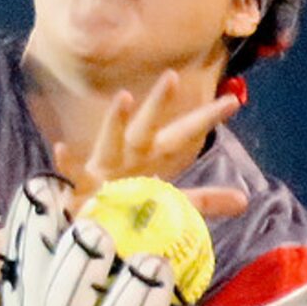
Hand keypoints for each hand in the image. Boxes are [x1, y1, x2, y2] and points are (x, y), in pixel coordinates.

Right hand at [53, 70, 247, 221]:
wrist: (87, 229)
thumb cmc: (127, 209)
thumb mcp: (167, 204)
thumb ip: (203, 201)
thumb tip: (245, 199)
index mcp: (150, 159)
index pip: (182, 135)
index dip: (204, 119)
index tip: (232, 102)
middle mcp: (127, 158)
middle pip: (147, 129)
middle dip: (159, 104)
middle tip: (173, 76)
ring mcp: (101, 172)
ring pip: (109, 143)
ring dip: (115, 122)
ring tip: (124, 99)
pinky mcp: (78, 190)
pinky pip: (72, 175)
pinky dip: (67, 163)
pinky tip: (61, 149)